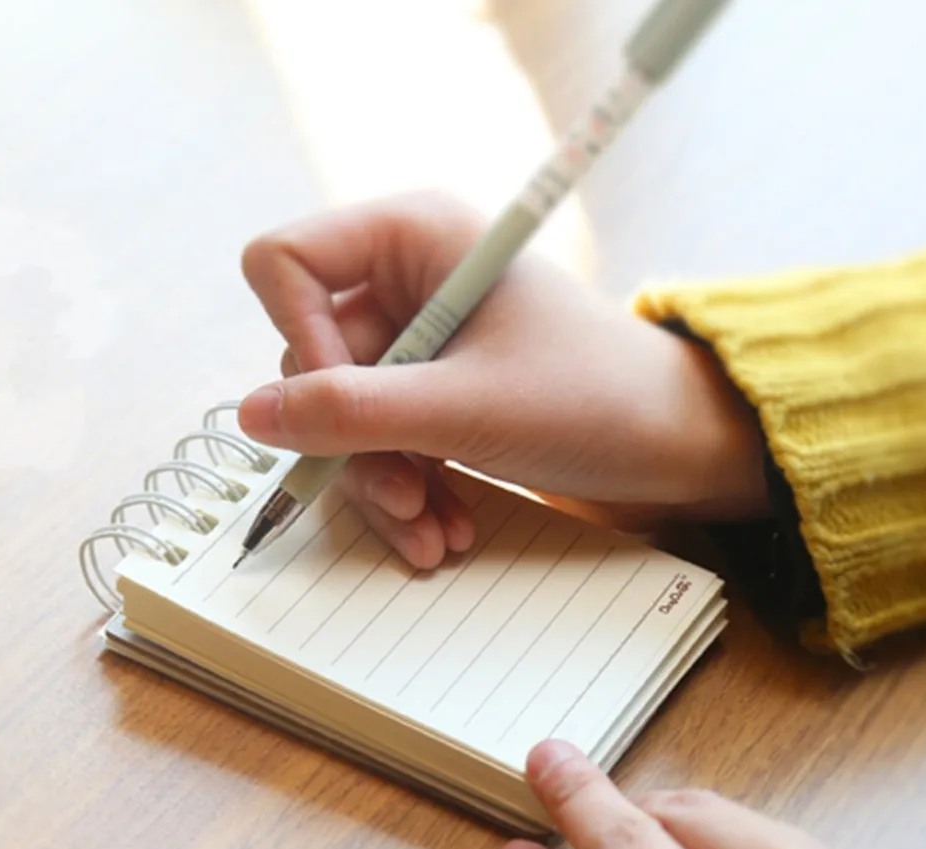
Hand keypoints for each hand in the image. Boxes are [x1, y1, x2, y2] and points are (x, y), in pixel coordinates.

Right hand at [238, 191, 767, 568]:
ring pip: (346, 414)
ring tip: (434, 534)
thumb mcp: (467, 407)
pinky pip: (384, 440)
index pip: (286, 263)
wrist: (673, 445)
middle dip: (356, 443)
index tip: (343, 408)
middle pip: (316, 360)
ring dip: (382, 483)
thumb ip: (354, 410)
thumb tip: (252, 414)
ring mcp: (421, 341)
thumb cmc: (595, 398)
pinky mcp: (436, 392)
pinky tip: (447, 531)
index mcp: (414, 237)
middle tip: (403, 501)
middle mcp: (407, 280)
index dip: (299, 341)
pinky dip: (408, 490)